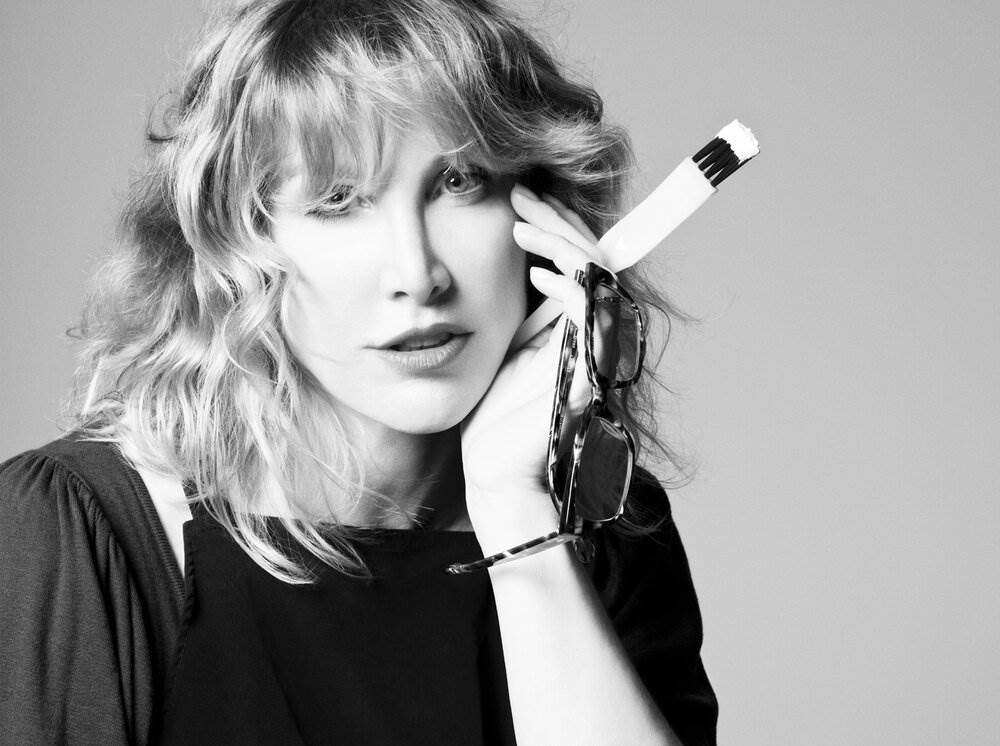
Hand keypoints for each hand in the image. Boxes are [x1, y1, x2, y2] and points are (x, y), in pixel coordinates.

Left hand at [460, 185, 602, 545]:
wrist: (496, 476)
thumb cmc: (498, 419)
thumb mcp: (511, 347)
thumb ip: (529, 311)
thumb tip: (526, 263)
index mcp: (581, 331)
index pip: (584, 263)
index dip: (559, 228)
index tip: (522, 203)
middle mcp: (599, 336)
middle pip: (596, 259)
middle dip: (559, 221)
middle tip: (521, 195)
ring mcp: (599, 351)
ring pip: (597, 273)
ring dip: (559, 241)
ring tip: (520, 226)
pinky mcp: (591, 367)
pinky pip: (589, 306)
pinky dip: (564, 281)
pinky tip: (532, 272)